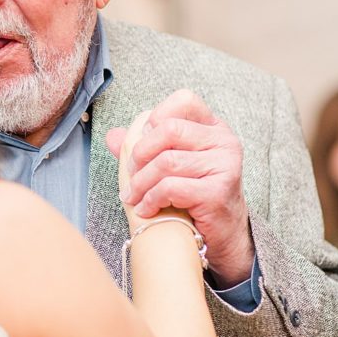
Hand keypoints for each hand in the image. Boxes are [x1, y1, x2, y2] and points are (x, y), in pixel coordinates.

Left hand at [106, 90, 254, 287]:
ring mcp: (225, 166)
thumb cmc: (192, 195)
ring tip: (133, 196)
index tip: (144, 143)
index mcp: (214, 127)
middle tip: (131, 173)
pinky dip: (151, 199)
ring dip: (141, 182)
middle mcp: (224, 141)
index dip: (157, 116)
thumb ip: (142, 148)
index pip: (185, 100)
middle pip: (169, 129)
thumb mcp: (168, 166)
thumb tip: (112, 136)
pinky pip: (172, 187)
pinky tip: (146, 209)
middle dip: (140, 152)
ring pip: (167, 161)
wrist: (222, 235)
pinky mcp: (218, 192)